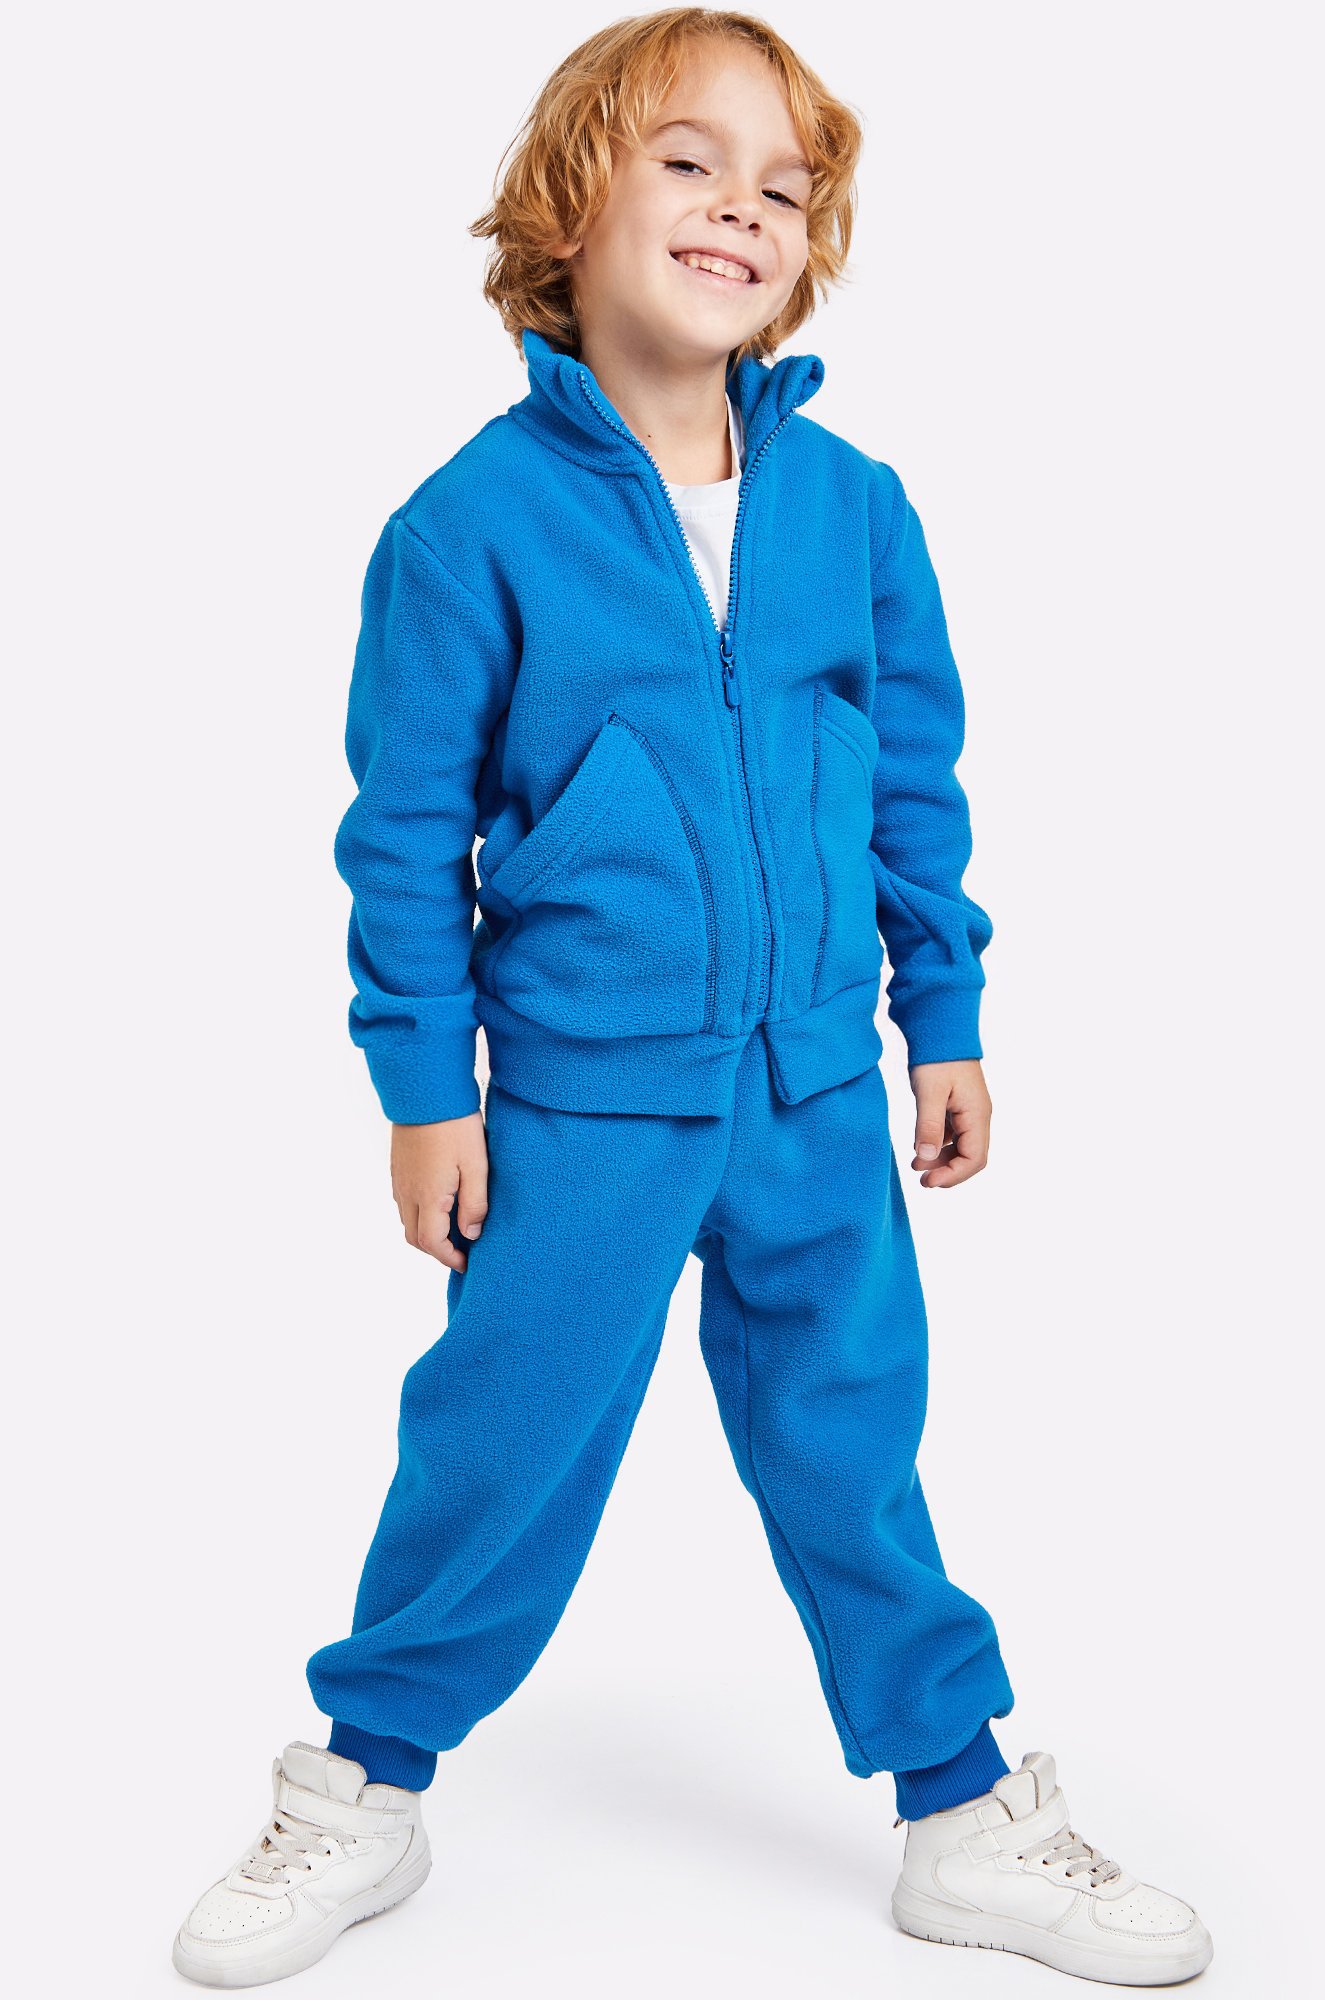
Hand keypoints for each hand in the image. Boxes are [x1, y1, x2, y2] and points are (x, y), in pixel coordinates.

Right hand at [390, 1110, 488, 1270]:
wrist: (425, 1091)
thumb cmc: (455, 1126)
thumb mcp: (476, 1166)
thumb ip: (475, 1204)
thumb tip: (471, 1234)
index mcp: (427, 1196)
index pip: (432, 1243)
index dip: (449, 1258)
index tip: (467, 1262)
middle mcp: (407, 1192)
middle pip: (414, 1237)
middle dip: (436, 1250)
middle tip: (461, 1249)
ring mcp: (399, 1179)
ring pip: (407, 1220)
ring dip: (427, 1231)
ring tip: (454, 1227)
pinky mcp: (397, 1167)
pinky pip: (404, 1202)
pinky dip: (420, 1213)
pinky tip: (441, 1202)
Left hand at [907, 1059, 990, 1189]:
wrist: (942, 1030)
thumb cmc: (937, 1058)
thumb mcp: (929, 1093)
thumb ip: (928, 1126)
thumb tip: (925, 1159)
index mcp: (977, 1115)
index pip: (974, 1159)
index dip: (953, 1176)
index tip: (928, 1181)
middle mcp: (978, 1116)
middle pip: (971, 1157)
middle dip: (948, 1172)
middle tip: (921, 1180)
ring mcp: (970, 1112)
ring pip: (962, 1148)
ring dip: (942, 1160)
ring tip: (916, 1166)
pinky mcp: (958, 1107)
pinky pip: (954, 1135)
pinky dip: (939, 1146)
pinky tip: (920, 1147)